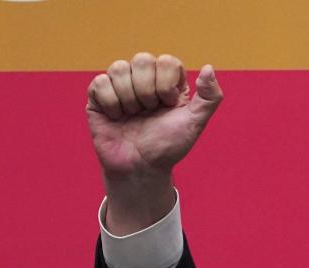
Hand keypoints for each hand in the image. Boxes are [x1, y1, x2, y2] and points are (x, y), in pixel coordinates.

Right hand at [86, 53, 222, 233]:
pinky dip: (112, 104)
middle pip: (142, 59)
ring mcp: (120, 85)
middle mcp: (144, 78)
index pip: (167, 61)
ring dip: (129, 98)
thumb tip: (208, 67)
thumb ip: (210, 97)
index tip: (169, 105)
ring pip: (119, 68)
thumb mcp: (195, 123)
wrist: (140, 167)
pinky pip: (100, 82)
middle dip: (148, 91)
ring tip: (133, 115)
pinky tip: (117, 117)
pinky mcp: (98, 95)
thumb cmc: (168, 146)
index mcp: (168, 81)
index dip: (167, 85)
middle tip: (150, 111)